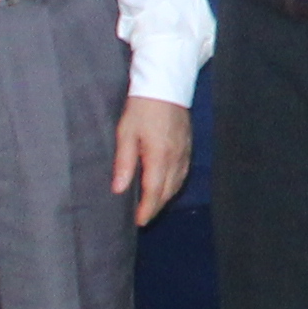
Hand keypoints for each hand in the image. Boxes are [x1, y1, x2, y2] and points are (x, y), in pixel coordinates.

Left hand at [111, 95, 192, 221]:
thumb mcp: (126, 134)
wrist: (166, 86)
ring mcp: (185, 152)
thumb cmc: (142, 108)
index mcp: (159, 156)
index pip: (154, 191)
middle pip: (168, 191)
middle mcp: (176, 158)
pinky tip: (166, 186)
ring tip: (152, 206)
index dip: (147, 209)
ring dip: (165, 198)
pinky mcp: (188, 146)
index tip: (139, 222)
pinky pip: (183, 173)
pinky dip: (174, 185)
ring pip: (177, 184)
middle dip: (156, 207)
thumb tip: (119, 189)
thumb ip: (124, 163)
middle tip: (143, 218)